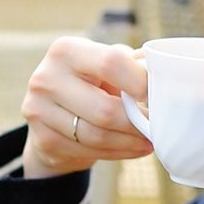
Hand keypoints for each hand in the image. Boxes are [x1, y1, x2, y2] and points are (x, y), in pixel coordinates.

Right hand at [20, 37, 152, 177]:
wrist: (53, 115)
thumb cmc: (91, 83)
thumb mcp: (106, 65)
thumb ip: (132, 64)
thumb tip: (165, 69)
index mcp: (66, 50)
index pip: (111, 63)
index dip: (140, 82)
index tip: (156, 95)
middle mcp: (46, 77)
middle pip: (105, 109)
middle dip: (138, 122)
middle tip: (158, 127)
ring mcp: (39, 110)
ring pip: (98, 135)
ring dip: (131, 141)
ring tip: (149, 140)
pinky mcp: (42, 139)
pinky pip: (89, 151)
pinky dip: (117, 153)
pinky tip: (132, 148)